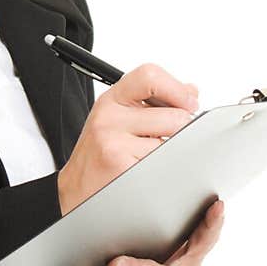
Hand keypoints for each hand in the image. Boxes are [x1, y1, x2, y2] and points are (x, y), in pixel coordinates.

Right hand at [56, 63, 199, 216]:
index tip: (189, 103)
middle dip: (183, 129)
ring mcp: (114, 143)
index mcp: (111, 100)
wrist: (75, 189)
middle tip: (174, 138)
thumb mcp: (119, 118)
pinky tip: (147, 173)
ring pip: (171, 143)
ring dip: (171, 153)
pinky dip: (163, 170)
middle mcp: (109, 118)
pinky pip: (162, 165)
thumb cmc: (100, 154)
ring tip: (151, 158)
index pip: (150, 76)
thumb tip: (190, 91)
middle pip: (172, 115)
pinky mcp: (122, 168)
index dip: (177, 89)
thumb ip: (153, 102)